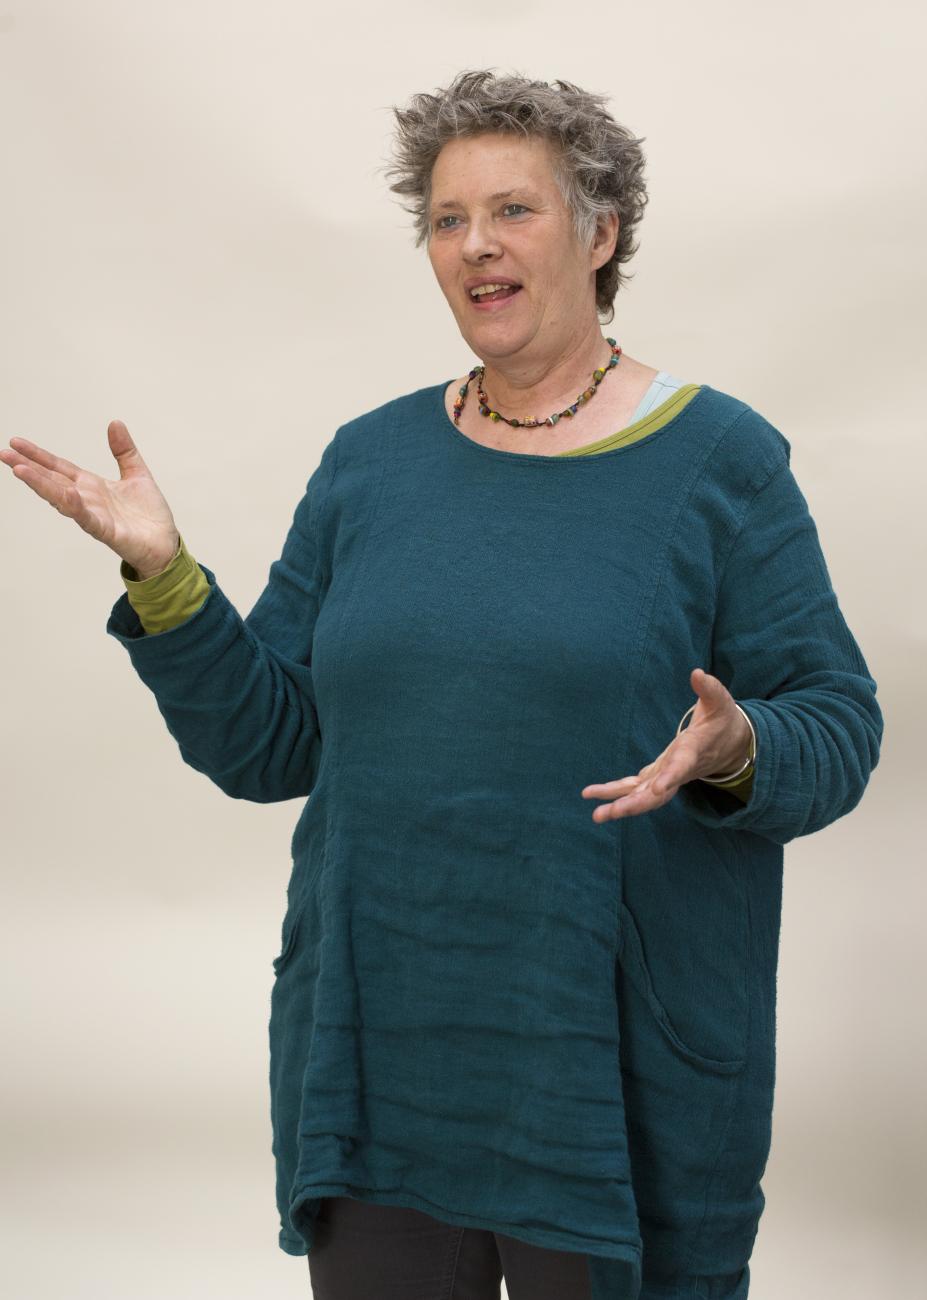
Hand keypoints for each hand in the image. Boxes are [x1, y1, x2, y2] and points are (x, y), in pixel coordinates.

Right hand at [1, 420, 180, 577]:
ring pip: (62, 499)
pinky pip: (87, 519)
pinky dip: (76, 507)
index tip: (16, 442)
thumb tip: (115, 422)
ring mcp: (94, 516)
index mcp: (91, 485)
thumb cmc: (149, 515)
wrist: (166, 543)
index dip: (38, 455)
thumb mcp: (137, 473)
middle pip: (52, 481)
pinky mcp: (106, 532)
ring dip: (42, 485)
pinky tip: (65, 495)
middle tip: (4, 454)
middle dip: (28, 468)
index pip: (58, 467)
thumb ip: (124, 450)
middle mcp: (87, 500)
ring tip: (20, 470)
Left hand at [581, 667, 752, 822]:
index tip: (655, 790)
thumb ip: (709, 689)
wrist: (731, 744)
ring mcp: (667, 776)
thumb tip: (696, 673)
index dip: (670, 778)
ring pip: (644, 797)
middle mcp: (679, 770)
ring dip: (621, 806)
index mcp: (694, 751)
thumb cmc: (723, 719)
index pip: (682, 767)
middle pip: (657, 794)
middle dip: (634, 804)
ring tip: (597, 815)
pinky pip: (635, 788)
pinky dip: (615, 792)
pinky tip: (593, 794)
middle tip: (610, 813)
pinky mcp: (658, 775)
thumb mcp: (721, 701)